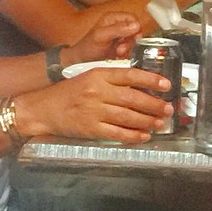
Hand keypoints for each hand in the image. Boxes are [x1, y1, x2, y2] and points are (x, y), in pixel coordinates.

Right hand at [19, 62, 174, 143]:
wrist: (42, 109)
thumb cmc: (68, 92)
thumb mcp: (89, 76)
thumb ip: (112, 79)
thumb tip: (141, 85)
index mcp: (98, 74)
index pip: (130, 74)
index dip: (151, 79)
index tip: (167, 85)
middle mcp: (97, 91)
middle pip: (132, 97)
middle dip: (154, 104)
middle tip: (169, 109)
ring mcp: (93, 111)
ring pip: (127, 116)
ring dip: (147, 121)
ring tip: (161, 123)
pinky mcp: (89, 128)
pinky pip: (116, 133)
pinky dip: (132, 135)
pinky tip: (144, 136)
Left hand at [63, 12, 139, 65]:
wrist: (80, 63)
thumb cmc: (87, 48)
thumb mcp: (100, 36)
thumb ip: (117, 29)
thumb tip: (136, 25)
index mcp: (113, 18)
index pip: (133, 19)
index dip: (135, 29)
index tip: (134, 38)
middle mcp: (118, 26)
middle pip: (135, 31)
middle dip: (130, 42)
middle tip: (120, 50)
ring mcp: (120, 37)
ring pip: (134, 42)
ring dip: (128, 50)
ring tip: (117, 54)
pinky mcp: (121, 48)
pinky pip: (131, 50)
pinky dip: (127, 55)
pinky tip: (118, 58)